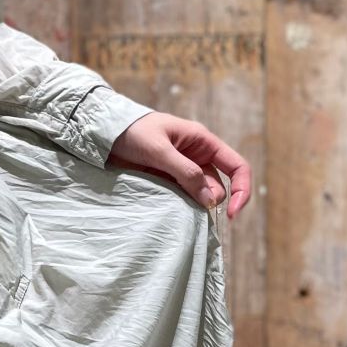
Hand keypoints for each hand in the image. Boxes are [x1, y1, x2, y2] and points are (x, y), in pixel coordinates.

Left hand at [107, 111, 250, 218]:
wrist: (104, 134)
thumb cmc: (132, 132)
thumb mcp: (159, 150)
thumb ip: (185, 172)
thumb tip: (210, 200)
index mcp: (203, 142)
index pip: (237, 167)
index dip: (242, 190)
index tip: (232, 214)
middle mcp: (197, 157)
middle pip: (217, 187)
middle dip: (207, 200)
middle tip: (185, 205)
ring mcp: (182, 171)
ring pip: (198, 195)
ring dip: (191, 204)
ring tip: (170, 203)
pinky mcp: (167, 182)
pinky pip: (181, 198)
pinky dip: (178, 206)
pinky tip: (166, 208)